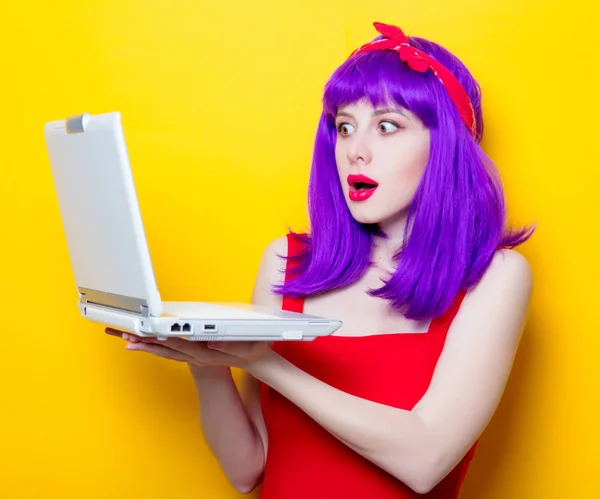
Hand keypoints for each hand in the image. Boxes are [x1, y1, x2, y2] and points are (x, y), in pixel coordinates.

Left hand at [105, 328, 273, 370]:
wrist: (253, 360)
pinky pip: (167, 350)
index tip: (146, 333)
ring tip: (124, 338)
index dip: (162, 339)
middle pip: (166, 348)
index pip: (180, 345)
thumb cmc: (252, 351)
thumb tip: (212, 343)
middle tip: (125, 335)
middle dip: (145, 341)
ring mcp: (193, 356)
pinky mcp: (191, 352)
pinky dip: (152, 346)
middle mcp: (196, 357)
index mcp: (207, 353)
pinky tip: (138, 342)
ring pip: (163, 350)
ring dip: (144, 344)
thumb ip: (231, 345)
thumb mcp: (249, 348)